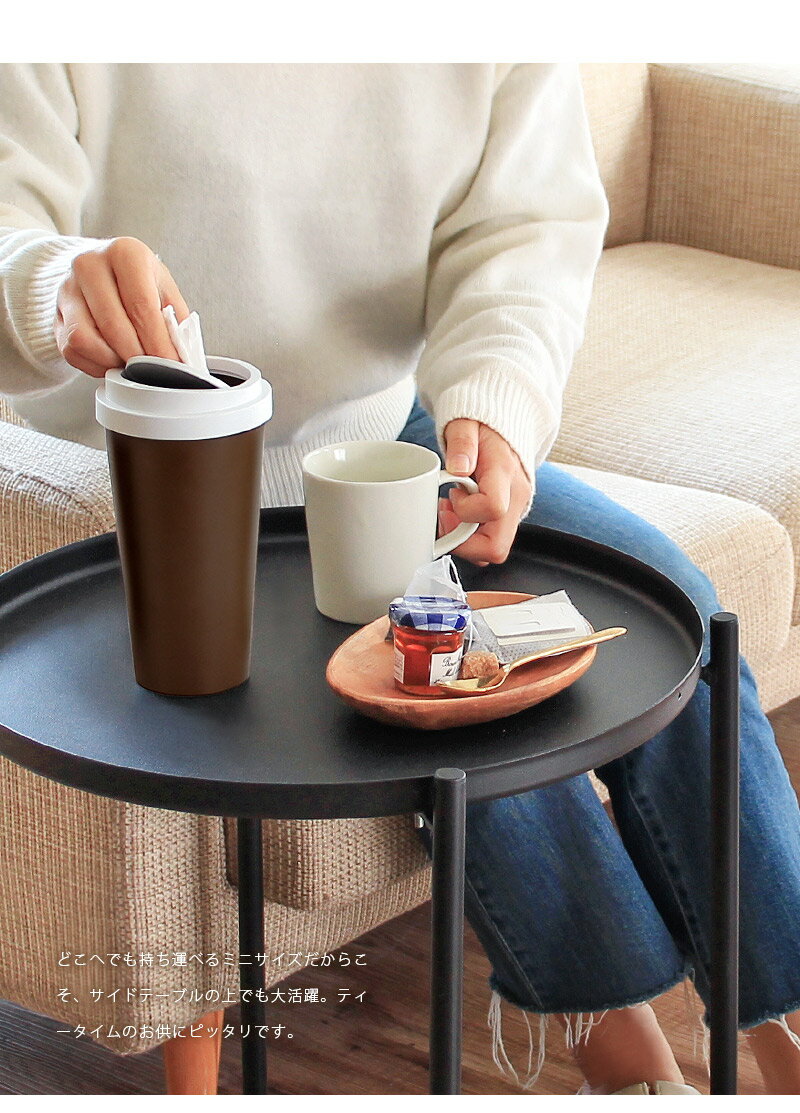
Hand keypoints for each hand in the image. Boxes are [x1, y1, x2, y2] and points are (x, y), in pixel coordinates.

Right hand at [54, 237, 190, 375]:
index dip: (157, 343)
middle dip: (137, 357)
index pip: (141, 306)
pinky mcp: (56, 312)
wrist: (97, 268)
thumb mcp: (162, 288)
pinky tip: (111, 360)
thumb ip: (174, 319)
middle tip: (153, 370)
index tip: (170, 364)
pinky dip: (94, 364)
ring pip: (85, 340)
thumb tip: (182, 356)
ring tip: (131, 363)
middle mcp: (90, 265)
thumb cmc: (135, 281)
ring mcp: (68, 288)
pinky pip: (71, 349)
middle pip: (113, 325)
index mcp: (125, 253)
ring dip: (112, 361)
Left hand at [439, 419, 531, 565]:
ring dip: (464, 539)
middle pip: (497, 545)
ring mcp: (515, 509)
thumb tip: (458, 467)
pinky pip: (491, 540)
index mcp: (503, 473)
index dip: (464, 511)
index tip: (451, 496)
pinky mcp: (508, 515)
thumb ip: (462, 442)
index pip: (493, 509)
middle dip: (463, 542)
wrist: (501, 425)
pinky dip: (469, 535)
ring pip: (494, 549)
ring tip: (449, 510)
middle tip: (446, 516)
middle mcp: (515, 497)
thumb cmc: (481, 426)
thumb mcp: (465, 423)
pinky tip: (457, 512)